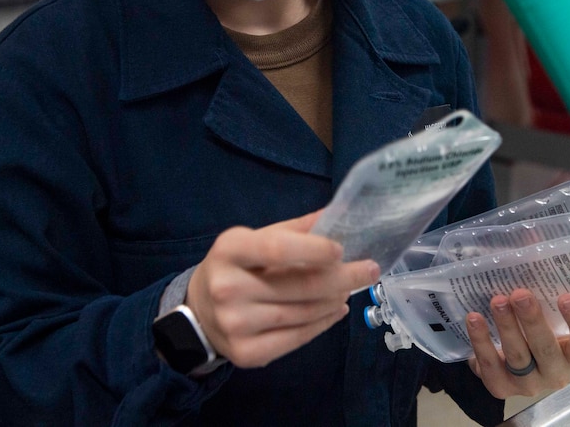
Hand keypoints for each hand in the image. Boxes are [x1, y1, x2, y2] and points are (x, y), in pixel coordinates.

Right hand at [186, 210, 379, 368]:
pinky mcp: (246, 353)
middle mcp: (228, 288)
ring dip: (334, 300)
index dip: (313, 250)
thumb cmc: (236, 266)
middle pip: (299, 286)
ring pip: (303, 314)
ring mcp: (236, 325)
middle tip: (369, 270)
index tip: (342, 250)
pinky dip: (323, 324)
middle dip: (343, 278)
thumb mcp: (254, 239)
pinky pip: (297, 339)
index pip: (277, 249)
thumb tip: (337, 215)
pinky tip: (335, 311)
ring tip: (350, 289)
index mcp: (230, 250)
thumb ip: (295, 230)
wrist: (200, 311)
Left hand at [465, 289, 569, 398]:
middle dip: (532, 321)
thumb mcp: (544, 309)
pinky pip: (491, 367)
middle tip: (520, 294)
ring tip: (496, 301)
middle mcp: (556, 373)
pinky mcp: (502, 388)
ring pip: (518, 358)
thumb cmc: (534, 328)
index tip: (567, 296)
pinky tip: (474, 319)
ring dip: (506, 327)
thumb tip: (532, 239)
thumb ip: (542, 278)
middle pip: (546, 350)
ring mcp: (529, 384)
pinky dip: (481, 342)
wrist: (508, 361)